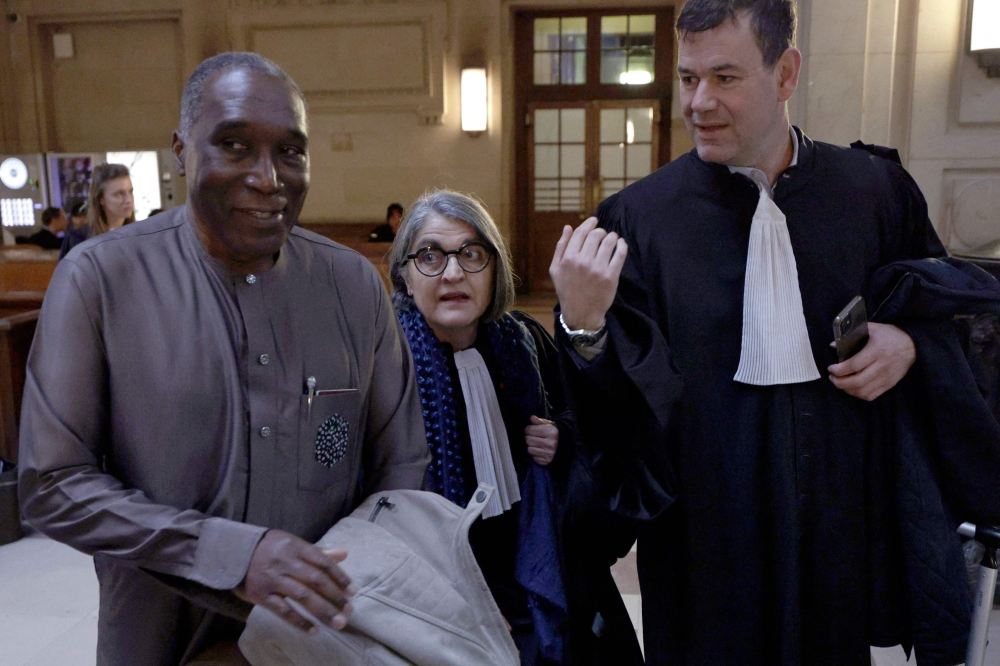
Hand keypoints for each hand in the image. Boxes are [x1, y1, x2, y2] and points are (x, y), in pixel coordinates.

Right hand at [234, 529, 355, 634]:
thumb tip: (344, 554)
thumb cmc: (269, 548)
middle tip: (349, 611)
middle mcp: (285, 562)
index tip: (353, 591)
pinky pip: (282, 610)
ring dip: (322, 611)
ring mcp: (272, 579)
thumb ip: (318, 552)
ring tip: (338, 623)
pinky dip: (299, 622)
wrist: (231, 552)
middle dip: (335, 597)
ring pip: (302, 596)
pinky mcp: (260, 595)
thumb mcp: (293, 544)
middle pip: (315, 580)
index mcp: (296, 547)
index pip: (323, 562)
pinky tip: (314, 631)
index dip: (340, 577)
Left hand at [525, 416, 557, 465]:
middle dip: (529, 437)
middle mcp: (550, 443)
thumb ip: (540, 421)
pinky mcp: (546, 461)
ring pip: (529, 449)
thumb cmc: (554, 434)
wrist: (565, 447)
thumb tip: (532, 417)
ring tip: (536, 444)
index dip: (528, 429)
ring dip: (531, 446)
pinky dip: (535, 454)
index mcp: (550, 432)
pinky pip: (533, 457)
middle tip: (533, 437)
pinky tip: (540, 450)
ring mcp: (548, 453)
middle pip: (528, 440)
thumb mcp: (549, 425)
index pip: (530, 430)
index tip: (530, 430)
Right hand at [549, 217, 627, 330]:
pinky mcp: (611, 276)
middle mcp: (583, 262)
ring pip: (609, 241)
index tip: (594, 220)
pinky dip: (622, 245)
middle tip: (602, 234)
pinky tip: (621, 243)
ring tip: (612, 238)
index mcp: (568, 259)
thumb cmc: (567, 290)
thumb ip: (560, 247)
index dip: (589, 224)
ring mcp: (598, 269)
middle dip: (600, 231)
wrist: (581, 313)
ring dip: (612, 236)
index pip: (581, 233)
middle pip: (595, 235)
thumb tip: (568, 227)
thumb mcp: (556, 269)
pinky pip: (620, 254)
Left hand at [828, 323, 915, 400]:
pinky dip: (858, 395)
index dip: (839, 370)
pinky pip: (871, 395)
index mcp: (876, 351)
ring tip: (840, 383)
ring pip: (862, 391)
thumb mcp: (873, 328)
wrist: (913, 345)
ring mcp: (886, 378)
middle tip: (832, 378)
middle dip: (839, 382)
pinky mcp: (889, 384)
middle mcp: (881, 366)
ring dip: (847, 390)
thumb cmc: (890, 335)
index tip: (831, 369)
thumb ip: (852, 334)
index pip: (854, 365)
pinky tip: (852, 388)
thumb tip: (833, 345)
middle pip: (856, 381)